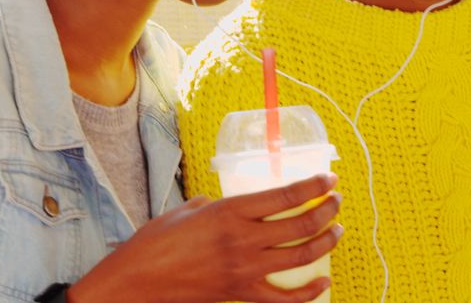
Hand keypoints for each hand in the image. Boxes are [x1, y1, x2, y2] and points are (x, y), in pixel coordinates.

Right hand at [67, 173, 342, 302]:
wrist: (134, 284)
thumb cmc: (154, 244)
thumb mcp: (186, 210)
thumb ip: (216, 205)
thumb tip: (229, 204)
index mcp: (230, 211)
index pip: (286, 194)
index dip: (314, 186)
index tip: (329, 180)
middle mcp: (243, 240)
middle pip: (302, 224)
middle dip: (328, 211)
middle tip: (336, 203)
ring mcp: (244, 271)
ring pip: (301, 257)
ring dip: (326, 242)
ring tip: (336, 231)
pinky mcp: (240, 296)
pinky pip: (285, 299)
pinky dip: (310, 291)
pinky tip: (323, 281)